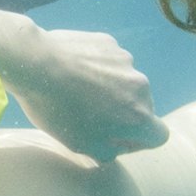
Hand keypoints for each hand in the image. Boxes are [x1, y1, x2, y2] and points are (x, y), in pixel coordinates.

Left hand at [0, 25, 164, 156]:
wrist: (36, 63)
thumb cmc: (58, 111)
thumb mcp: (81, 145)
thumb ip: (109, 152)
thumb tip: (116, 147)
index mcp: (139, 116)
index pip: (159, 135)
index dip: (139, 141)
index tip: (116, 138)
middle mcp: (141, 86)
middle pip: (142, 107)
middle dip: (123, 113)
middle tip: (91, 115)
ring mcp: (126, 61)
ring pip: (125, 82)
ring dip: (110, 89)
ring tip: (77, 90)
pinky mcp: (109, 43)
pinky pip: (110, 62)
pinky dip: (97, 68)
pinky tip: (72, 71)